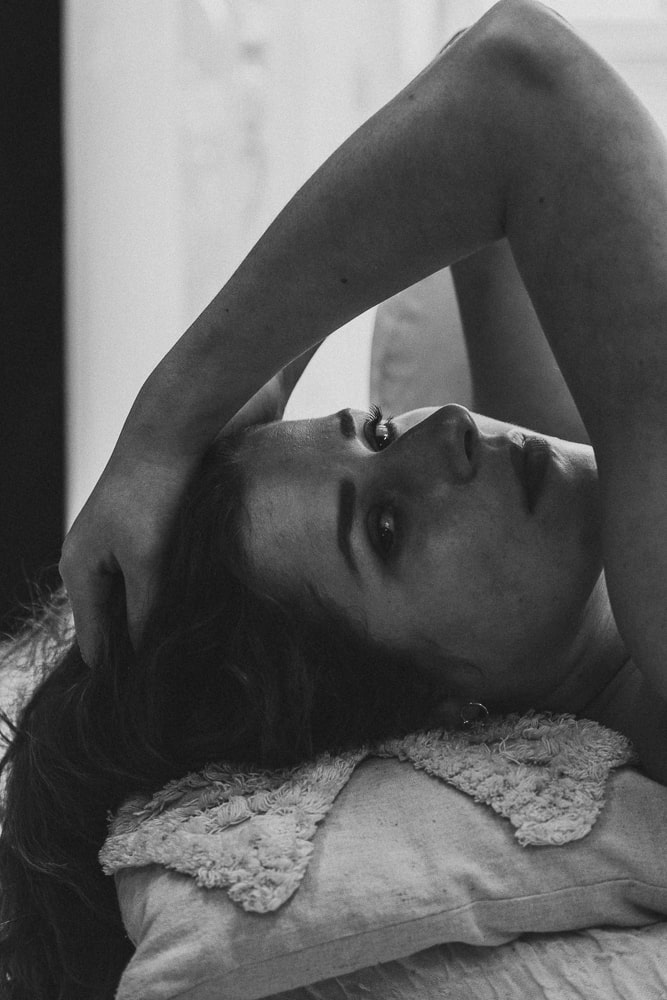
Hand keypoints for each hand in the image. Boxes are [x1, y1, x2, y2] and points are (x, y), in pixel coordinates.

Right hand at [59, 446, 198, 665]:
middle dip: (135, 645)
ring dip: (150, 619)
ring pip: (128, 600)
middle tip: (169, 676)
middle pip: (109, 622)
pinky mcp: (133, 533)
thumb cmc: (152, 497)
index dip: (118, 668)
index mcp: (78, 571)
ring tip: (180, 649)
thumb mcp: (148, 562)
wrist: (166, 437)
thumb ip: (144, 610)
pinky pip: (142, 579)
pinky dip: (160, 595)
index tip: (143, 696)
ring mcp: (109, 547)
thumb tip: (142, 653)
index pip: (93, 640)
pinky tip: (186, 608)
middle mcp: (86, 562)